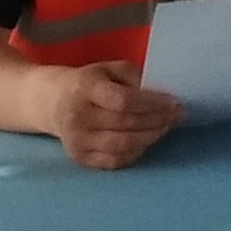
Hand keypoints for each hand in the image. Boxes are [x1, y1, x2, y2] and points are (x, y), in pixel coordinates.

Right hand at [44, 59, 179, 169]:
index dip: (152, 104)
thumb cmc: (91, 82)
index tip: (174, 102)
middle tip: (177, 116)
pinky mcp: (79, 158)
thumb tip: (163, 97)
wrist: (54, 102)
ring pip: (122, 146)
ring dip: (150, 138)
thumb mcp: (111, 69)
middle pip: (125, 124)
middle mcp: (77, 116)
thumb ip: (135, 79)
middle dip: (157, 121)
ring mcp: (76, 140)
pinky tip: (146, 141)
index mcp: (84, 88)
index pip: (123, 101)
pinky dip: (136, 153)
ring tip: (165, 127)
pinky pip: (115, 161)